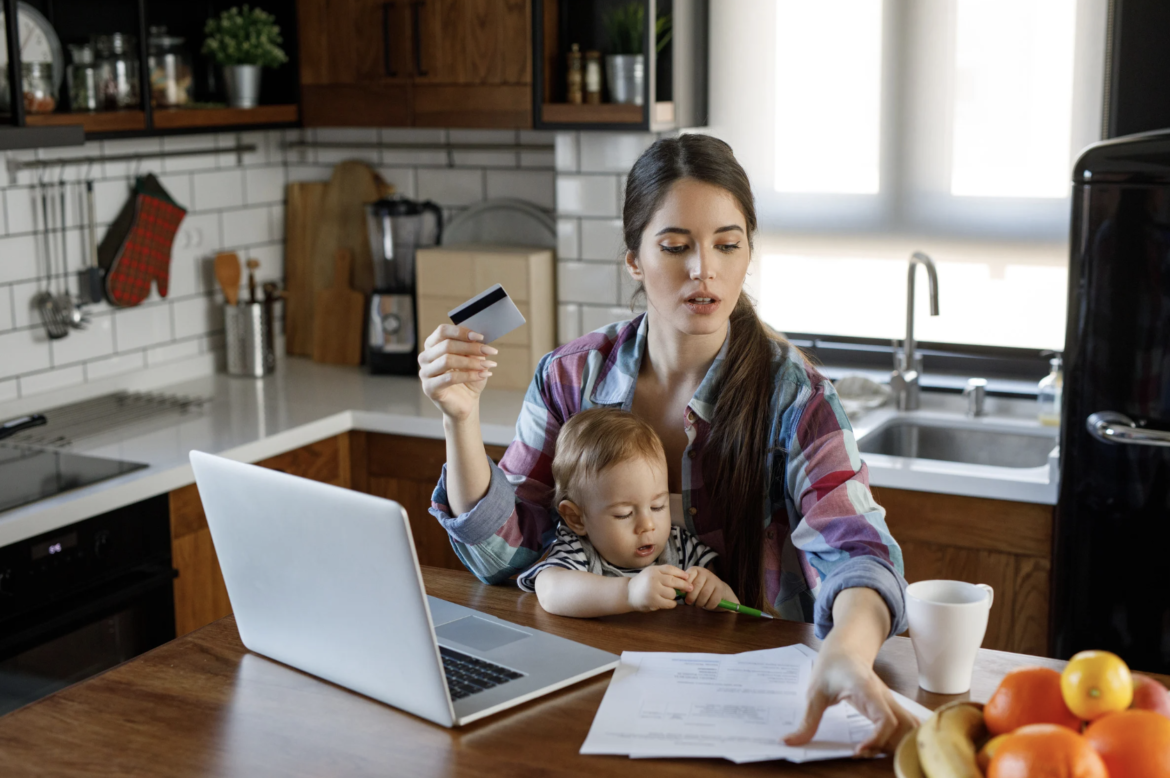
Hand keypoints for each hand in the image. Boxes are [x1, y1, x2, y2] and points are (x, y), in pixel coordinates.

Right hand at [418, 325, 498, 420]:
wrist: (466, 402)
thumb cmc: (468, 378)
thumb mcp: (473, 358)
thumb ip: (472, 347)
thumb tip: (478, 339)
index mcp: (433, 345)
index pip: (442, 331)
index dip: (461, 332)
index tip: (480, 337)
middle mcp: (425, 357)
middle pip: (446, 345)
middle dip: (471, 347)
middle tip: (490, 351)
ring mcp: (425, 373)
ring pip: (447, 360)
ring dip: (471, 362)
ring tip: (487, 365)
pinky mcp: (429, 388)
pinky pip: (449, 378)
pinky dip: (469, 375)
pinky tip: (482, 375)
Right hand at [627, 565, 691, 611]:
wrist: (628, 594)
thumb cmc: (643, 583)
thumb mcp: (651, 573)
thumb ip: (664, 573)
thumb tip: (684, 577)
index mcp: (653, 570)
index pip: (670, 569)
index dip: (681, 573)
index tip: (688, 577)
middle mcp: (653, 579)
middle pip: (674, 581)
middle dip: (684, 585)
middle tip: (690, 588)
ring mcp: (653, 590)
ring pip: (672, 593)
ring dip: (674, 595)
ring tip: (670, 596)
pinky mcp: (653, 601)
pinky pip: (669, 603)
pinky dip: (672, 603)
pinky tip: (668, 602)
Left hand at [683, 567, 737, 609]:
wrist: (719, 590)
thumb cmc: (701, 588)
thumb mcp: (692, 584)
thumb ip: (685, 585)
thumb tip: (677, 590)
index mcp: (696, 570)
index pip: (688, 576)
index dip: (684, 585)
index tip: (682, 592)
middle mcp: (705, 572)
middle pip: (696, 585)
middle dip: (691, 596)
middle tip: (688, 602)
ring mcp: (714, 580)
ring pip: (705, 593)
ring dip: (700, 602)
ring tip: (698, 605)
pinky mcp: (721, 588)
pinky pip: (713, 600)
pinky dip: (708, 606)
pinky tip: (707, 605)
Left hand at [783, 645, 918, 756]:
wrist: (845, 649)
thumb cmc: (831, 667)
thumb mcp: (814, 693)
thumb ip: (806, 721)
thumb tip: (790, 742)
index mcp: (866, 690)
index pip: (885, 720)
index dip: (876, 739)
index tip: (858, 749)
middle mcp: (884, 696)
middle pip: (905, 727)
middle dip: (889, 746)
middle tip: (863, 752)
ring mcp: (890, 701)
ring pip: (910, 727)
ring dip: (897, 743)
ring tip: (871, 750)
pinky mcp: (890, 706)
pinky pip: (906, 725)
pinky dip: (901, 738)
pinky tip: (881, 746)